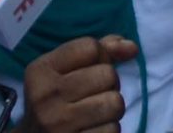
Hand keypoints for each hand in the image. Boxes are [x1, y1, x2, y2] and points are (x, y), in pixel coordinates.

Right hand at [22, 33, 137, 132]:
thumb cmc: (57, 100)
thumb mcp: (66, 70)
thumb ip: (100, 51)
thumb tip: (132, 47)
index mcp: (40, 71)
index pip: (90, 47)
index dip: (101, 56)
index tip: (90, 70)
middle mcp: (44, 96)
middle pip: (107, 74)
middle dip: (109, 85)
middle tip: (93, 96)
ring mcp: (56, 124)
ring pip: (115, 102)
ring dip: (112, 109)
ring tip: (95, 114)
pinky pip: (113, 129)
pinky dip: (108, 130)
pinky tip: (92, 130)